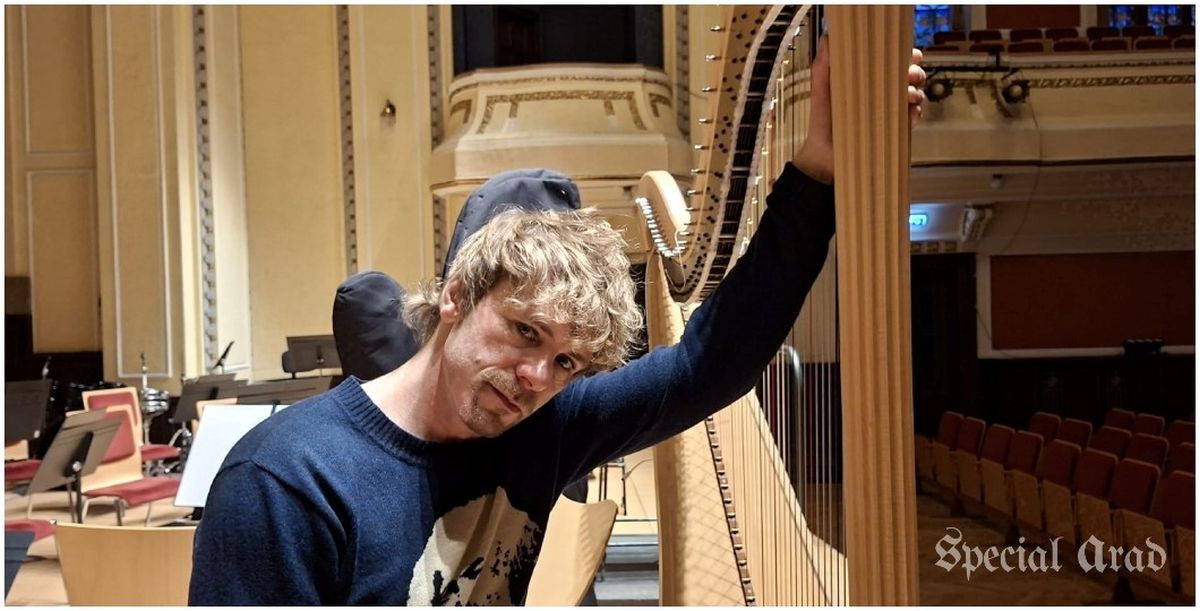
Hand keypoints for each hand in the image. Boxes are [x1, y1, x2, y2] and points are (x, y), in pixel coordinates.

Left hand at [792, 37, 926, 184]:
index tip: (909, 54)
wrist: (824, 155)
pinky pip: (913, 118)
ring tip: (907, 97)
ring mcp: (891, 110)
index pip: (893, 60)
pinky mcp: (895, 129)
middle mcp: (883, 91)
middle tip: (910, 75)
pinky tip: (908, 115)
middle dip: (915, 72)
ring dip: (915, 92)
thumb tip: (829, 37)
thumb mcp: (821, 90)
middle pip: (910, 74)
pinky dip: (914, 114)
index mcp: (868, 77)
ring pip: (915, 94)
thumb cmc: (822, 119)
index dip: (906, 55)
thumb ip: (824, 66)